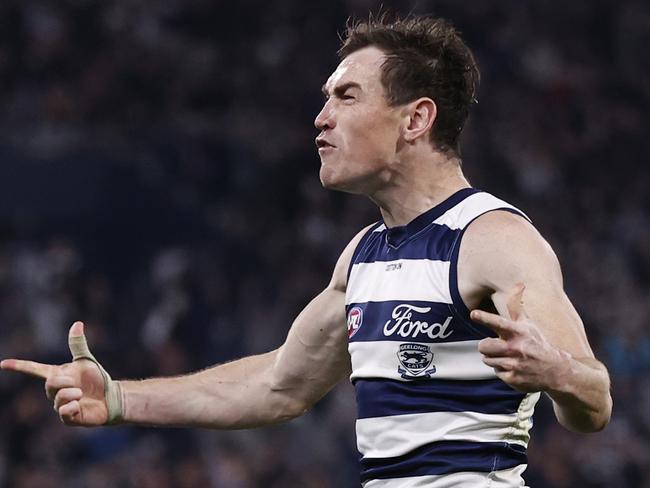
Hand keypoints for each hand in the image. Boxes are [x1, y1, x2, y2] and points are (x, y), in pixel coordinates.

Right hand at [1, 321, 122, 425]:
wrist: (111, 397)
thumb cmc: (96, 379)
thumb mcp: (86, 360)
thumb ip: (78, 345)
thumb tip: (77, 323)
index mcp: (57, 375)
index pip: (34, 369)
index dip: (19, 366)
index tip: (3, 364)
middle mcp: (55, 391)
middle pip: (49, 383)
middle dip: (66, 381)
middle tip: (78, 384)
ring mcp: (60, 405)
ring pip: (58, 398)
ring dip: (74, 393)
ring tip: (82, 394)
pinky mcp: (68, 417)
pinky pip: (64, 412)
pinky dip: (73, 407)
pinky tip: (80, 405)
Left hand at [470, 284, 569, 392]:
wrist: (556, 371)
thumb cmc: (537, 343)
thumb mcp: (528, 324)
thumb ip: (517, 306)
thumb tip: (519, 284)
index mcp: (518, 332)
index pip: (498, 322)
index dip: (485, 318)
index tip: (473, 314)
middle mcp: (516, 348)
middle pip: (483, 346)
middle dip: (486, 346)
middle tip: (497, 346)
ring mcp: (514, 364)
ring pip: (487, 360)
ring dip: (494, 358)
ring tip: (509, 357)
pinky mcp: (512, 379)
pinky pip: (496, 372)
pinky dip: (502, 370)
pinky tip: (514, 368)